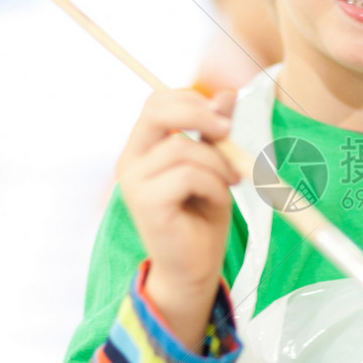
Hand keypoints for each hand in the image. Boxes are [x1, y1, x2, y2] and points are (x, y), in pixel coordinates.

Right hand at [117, 88, 240, 349]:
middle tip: (228, 130)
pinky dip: (213, 184)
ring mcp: (135, 183)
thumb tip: (226, 94)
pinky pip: (188, 175)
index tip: (223, 114)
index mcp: (144, 148)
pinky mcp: (147, 203)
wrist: (194, 268)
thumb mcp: (215, 166)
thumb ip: (216, 133)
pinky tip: (217, 200)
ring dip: (217, 163)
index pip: (156, 102)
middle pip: (156, 111)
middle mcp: (131, 161)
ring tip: (230, 182)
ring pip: (182, 147)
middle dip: (198, 113)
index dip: (191, 99)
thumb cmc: (202, 216)